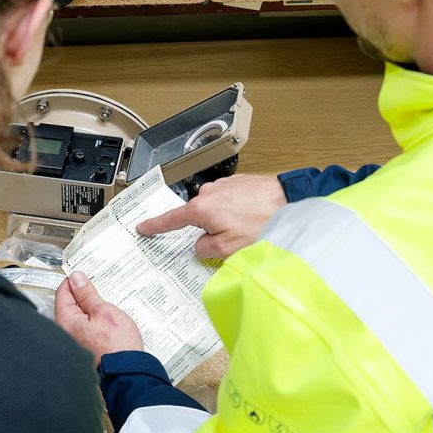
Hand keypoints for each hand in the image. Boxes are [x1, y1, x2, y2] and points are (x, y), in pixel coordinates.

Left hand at [55, 272, 142, 364]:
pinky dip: (94, 321)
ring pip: (79, 316)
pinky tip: (106, 322)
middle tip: (98, 290)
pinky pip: (85, 327)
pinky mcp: (85, 347)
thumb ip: (87, 294)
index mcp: (66, 321)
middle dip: (83, 295)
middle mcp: (66, 332)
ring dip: (91, 309)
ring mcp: (75, 341)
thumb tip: (76, 278)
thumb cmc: (116, 346)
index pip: (62, 292)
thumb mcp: (103, 311)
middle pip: (70, 304)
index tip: (85, 276)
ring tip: (106, 306)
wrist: (127, 373)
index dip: (74, 281)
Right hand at [136, 174, 286, 258]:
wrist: (289, 202)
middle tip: (229, 240)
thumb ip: (205, 249)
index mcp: (200, 209)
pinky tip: (252, 218)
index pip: (170, 220)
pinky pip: (230, 202)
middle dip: (208, 230)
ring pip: (216, 210)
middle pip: (198, 218)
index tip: (143, 227)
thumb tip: (200, 244)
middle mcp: (208, 193)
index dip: (155, 226)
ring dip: (226, 220)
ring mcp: (224, 185)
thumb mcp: (227, 249)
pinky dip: (237, 211)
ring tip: (247, 228)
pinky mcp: (239, 182)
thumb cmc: (262, 224)